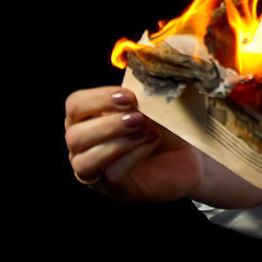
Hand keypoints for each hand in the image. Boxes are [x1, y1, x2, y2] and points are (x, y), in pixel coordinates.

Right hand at [64, 86, 203, 202]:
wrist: (187, 155)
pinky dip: (134, 156)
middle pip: (73, 136)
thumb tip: (139, 71)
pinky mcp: (116, 190)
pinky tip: (151, 142)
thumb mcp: (151, 104)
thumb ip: (139, 90)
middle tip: (138, 117)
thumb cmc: (163, 125)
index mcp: (87, 120)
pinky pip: (113, 175)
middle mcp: (84, 148)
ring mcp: (97, 172)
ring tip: (144, 131)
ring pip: (85, 161)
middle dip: (107, 123)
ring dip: (116, 142)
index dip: (98, 99)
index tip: (128, 96)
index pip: (74, 106)